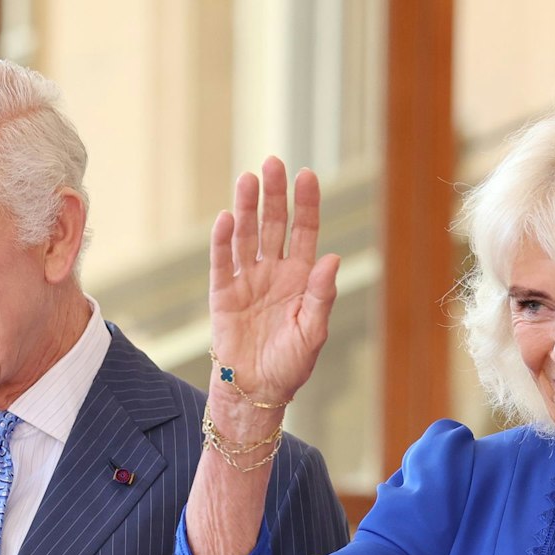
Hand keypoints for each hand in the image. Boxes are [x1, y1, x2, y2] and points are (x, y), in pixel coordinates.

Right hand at [207, 157, 340, 422]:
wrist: (257, 390)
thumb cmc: (290, 365)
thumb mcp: (313, 332)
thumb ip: (321, 296)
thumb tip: (332, 258)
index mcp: (300, 277)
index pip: (303, 231)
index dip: (305, 204)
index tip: (306, 175)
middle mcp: (273, 272)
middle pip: (273, 224)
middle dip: (274, 195)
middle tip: (273, 163)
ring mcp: (246, 280)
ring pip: (246, 236)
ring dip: (247, 208)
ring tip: (248, 179)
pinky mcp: (222, 293)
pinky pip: (222, 262)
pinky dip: (223, 241)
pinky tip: (227, 218)